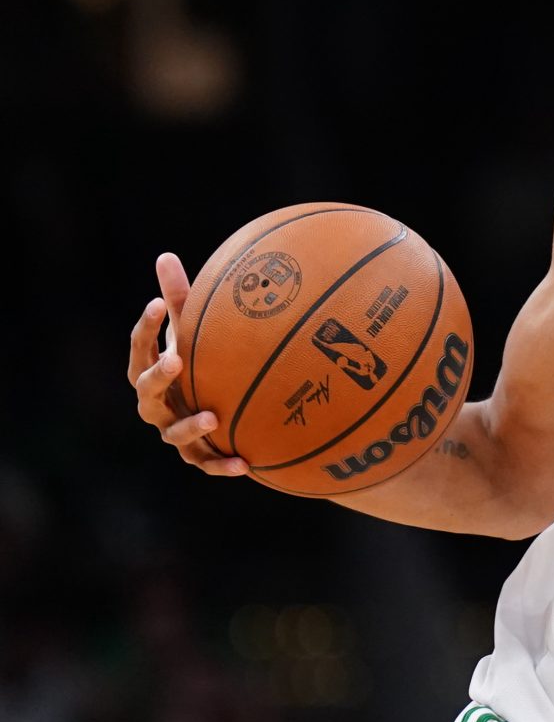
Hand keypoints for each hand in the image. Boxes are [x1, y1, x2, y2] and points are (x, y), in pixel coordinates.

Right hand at [128, 253, 248, 476]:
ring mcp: (175, 431)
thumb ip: (181, 298)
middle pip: (146, 392)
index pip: (140, 348)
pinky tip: (245, 464)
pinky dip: (222, 466)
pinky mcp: (198, 455)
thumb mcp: (194, 330)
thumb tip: (165, 255)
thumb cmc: (202, 361)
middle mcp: (157, 404)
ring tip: (212, 416)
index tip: (158, 303)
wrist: (222, 408)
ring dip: (190, 427)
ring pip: (174, 434)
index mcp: (152, 370)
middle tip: (176, 361)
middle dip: (159, 377)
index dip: (146, 327)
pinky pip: (207, 464)